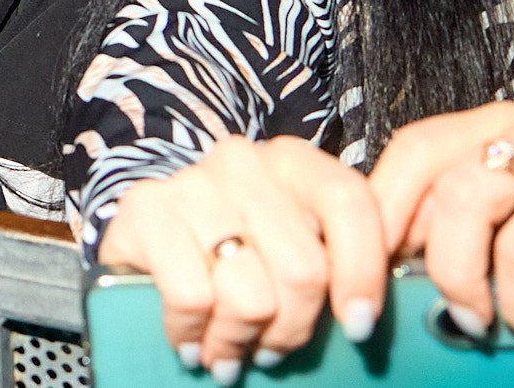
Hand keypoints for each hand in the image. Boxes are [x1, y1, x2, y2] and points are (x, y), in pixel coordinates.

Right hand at [94, 136, 387, 378]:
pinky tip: (192, 342)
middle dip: (292, 328)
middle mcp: (244, 161)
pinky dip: (194, 335)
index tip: (358, 328)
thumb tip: (368, 314)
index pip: (348, 202)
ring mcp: (193, 182)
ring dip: (240, 341)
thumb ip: (339, 260)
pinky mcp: (146, 210)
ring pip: (251, 296)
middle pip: (303, 269)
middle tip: (273, 349)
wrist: (145, 234)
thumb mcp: (295, 244)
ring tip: (230, 351)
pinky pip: (193, 299)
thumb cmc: (237, 251)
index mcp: (293, 162)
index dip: (362, 272)